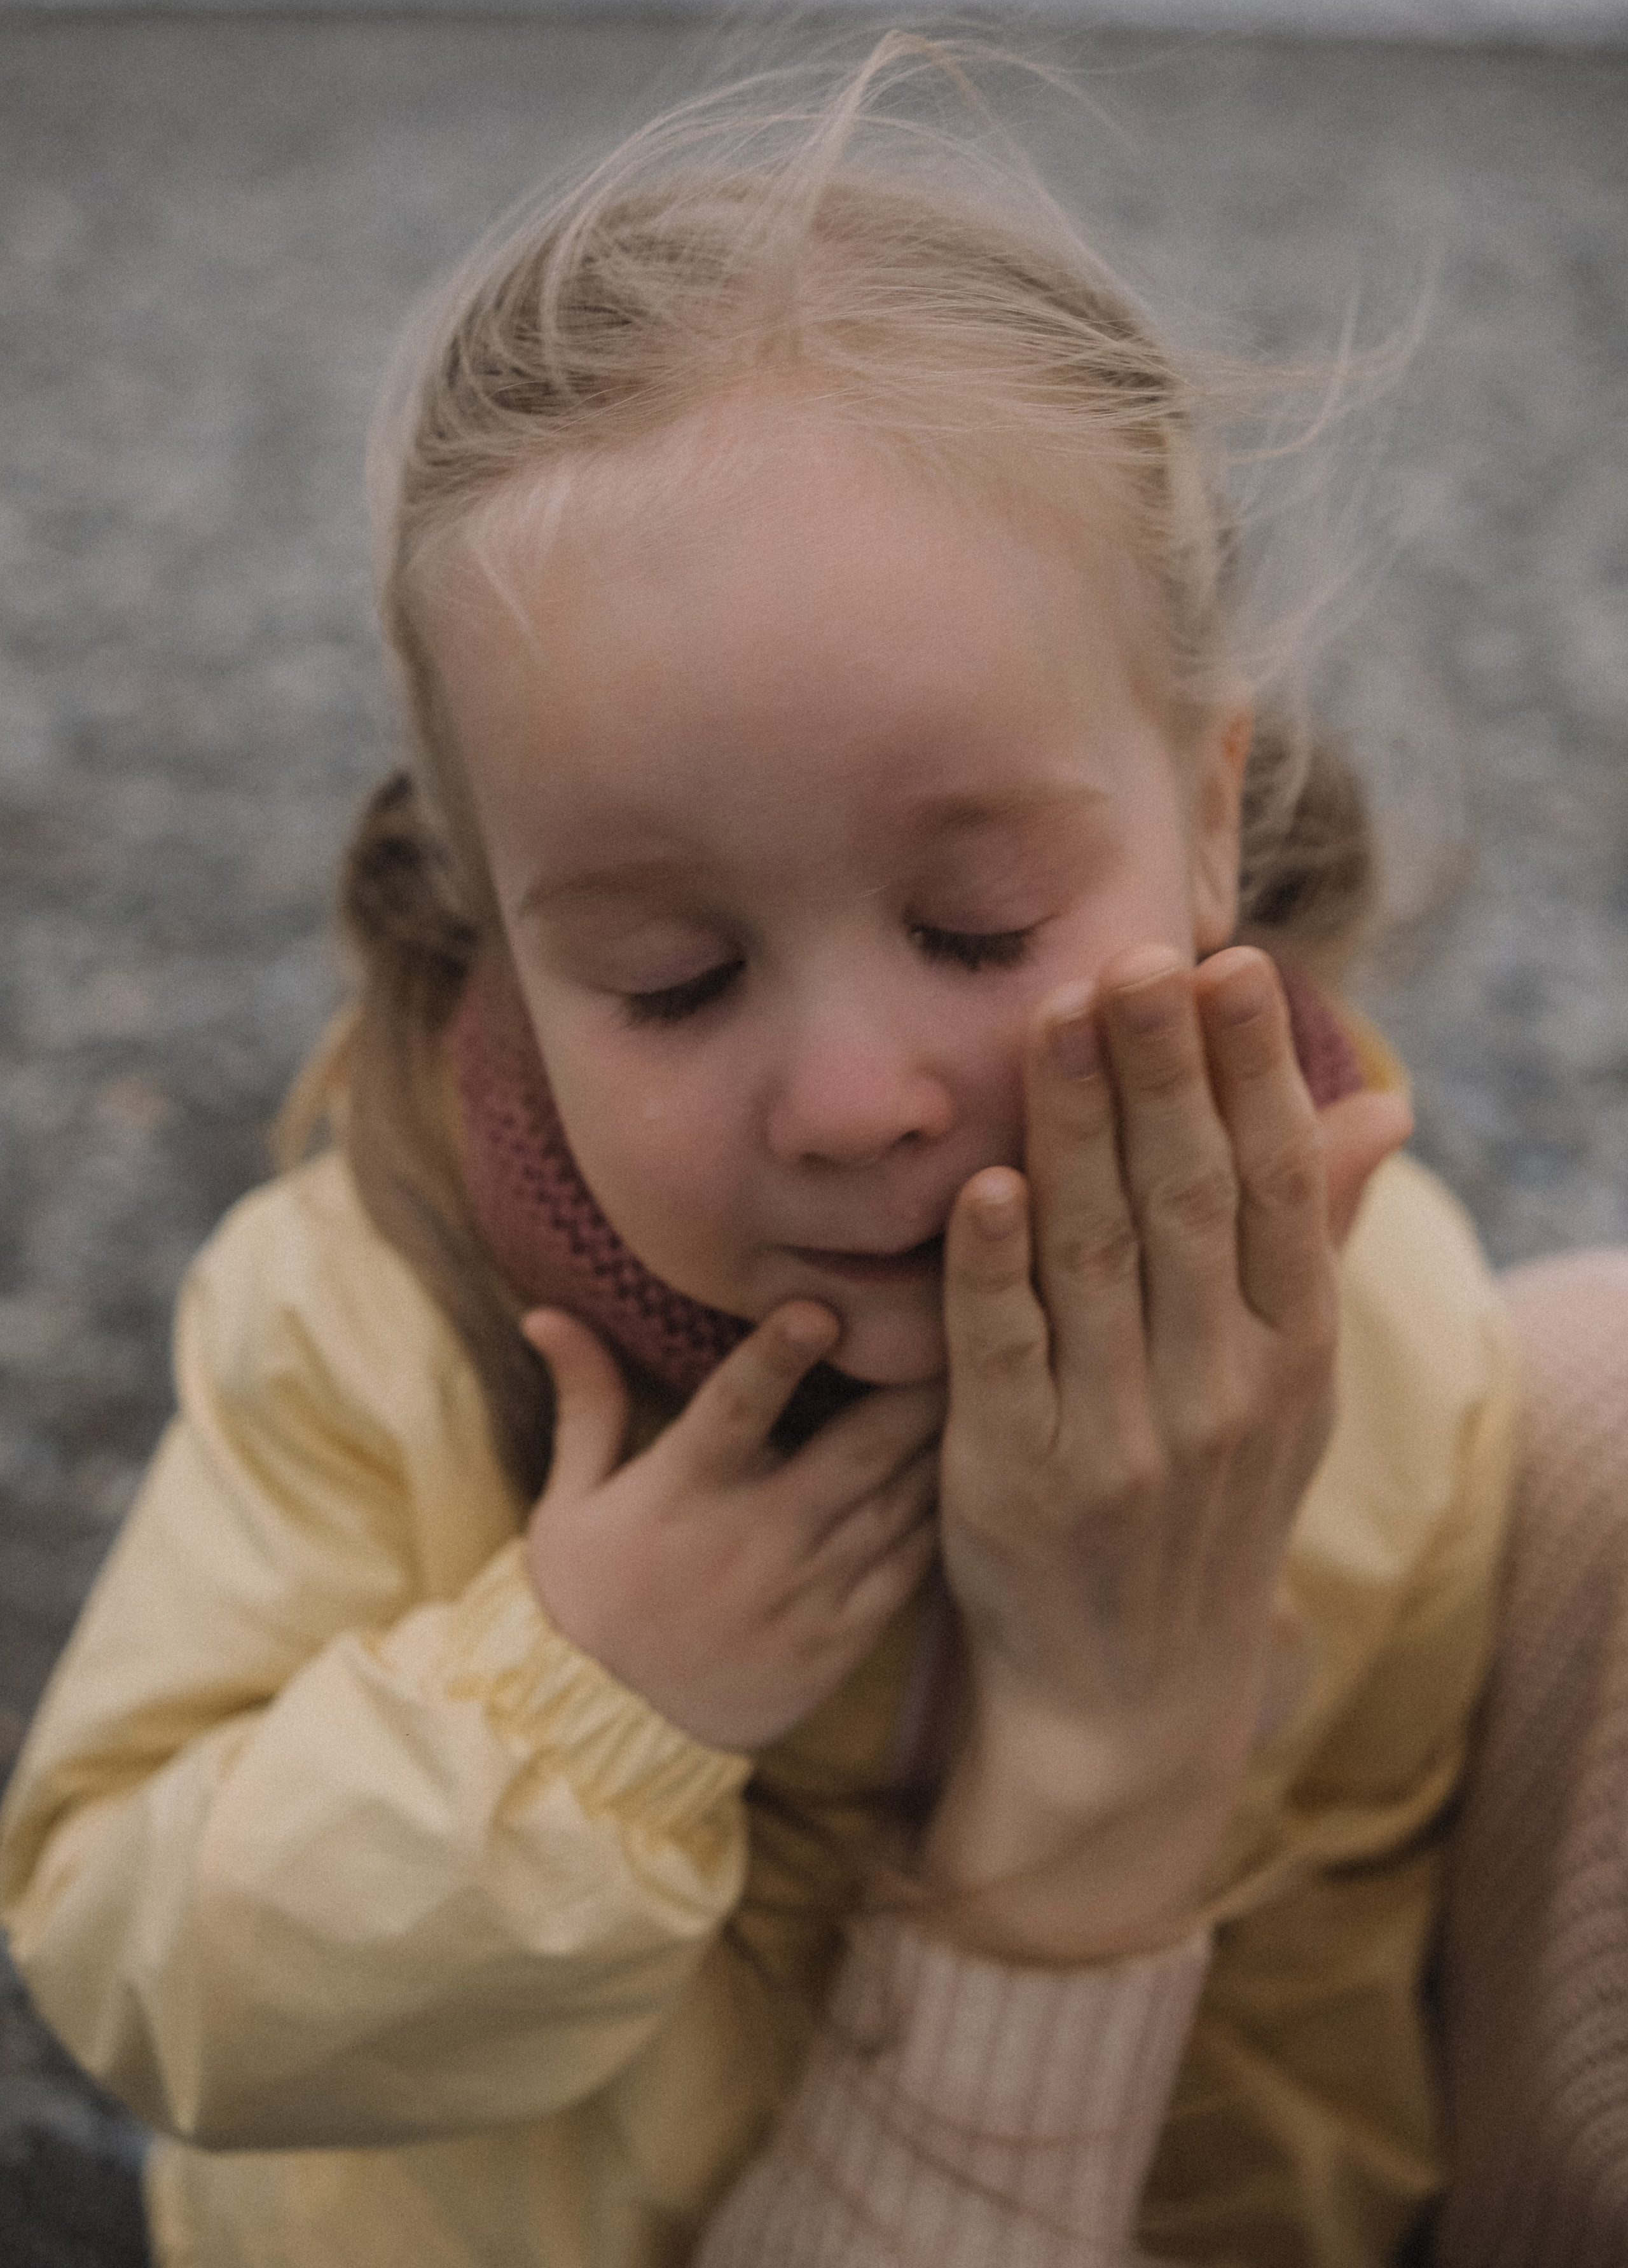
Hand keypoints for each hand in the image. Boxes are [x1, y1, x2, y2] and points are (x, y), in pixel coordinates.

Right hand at [521, 1304, 943, 1751]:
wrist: (608, 1735)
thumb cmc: (586, 1600)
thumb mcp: (569, 1501)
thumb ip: (584, 1400)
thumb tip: (544, 1312)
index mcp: (685, 1491)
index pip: (736, 1409)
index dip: (777, 1356)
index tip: (820, 1307)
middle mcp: (755, 1537)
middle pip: (854, 1450)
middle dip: (913, 1387)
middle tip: (959, 1324)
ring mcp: (806, 1591)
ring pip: (897, 1501)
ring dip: (943, 1443)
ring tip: (992, 1383)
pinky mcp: (840, 1639)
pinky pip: (907, 1568)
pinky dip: (941, 1518)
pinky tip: (977, 1475)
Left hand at [924, 943, 1410, 1954]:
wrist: (1133, 1696)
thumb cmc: (1209, 1507)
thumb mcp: (1288, 1388)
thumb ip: (1318, 1242)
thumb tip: (1381, 1107)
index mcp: (1292, 1358)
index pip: (1278, 1191)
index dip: (1253, 1075)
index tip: (1229, 964)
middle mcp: (1221, 1394)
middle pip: (1192, 1204)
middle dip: (1165, 1073)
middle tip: (1138, 953)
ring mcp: (1121, 1443)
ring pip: (1098, 1260)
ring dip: (1076, 1133)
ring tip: (1058, 1017)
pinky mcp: (1016, 1485)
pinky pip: (1006, 1361)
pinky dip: (994, 1273)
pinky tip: (986, 1183)